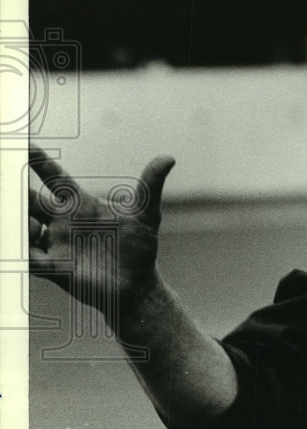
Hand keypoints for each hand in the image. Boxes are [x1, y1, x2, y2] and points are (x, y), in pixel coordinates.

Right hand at [28, 146, 175, 317]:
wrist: (136, 284)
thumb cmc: (139, 246)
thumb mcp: (146, 214)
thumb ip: (151, 185)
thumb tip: (168, 158)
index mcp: (80, 204)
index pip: (55, 177)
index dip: (39, 162)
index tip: (24, 144)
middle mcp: (62, 222)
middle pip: (30, 200)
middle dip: (14, 188)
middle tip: (4, 173)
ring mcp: (55, 244)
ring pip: (24, 227)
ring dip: (18, 221)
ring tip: (24, 218)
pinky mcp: (55, 268)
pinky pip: (28, 258)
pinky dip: (19, 252)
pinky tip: (14, 246)